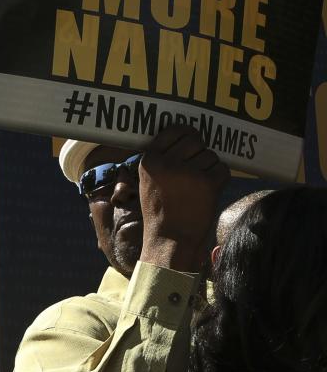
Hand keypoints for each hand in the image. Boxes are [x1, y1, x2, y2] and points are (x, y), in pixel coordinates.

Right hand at [138, 125, 228, 271]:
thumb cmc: (161, 211)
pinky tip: (206, 193)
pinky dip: (219, 180)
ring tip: (196, 188)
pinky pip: (222, 169)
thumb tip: (189, 137)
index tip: (190, 143)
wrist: (169, 241)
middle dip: (199, 152)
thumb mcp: (149, 181)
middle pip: (195, 139)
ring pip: (210, 155)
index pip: (175, 130)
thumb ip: (163, 159)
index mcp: (150, 160)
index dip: (187, 135)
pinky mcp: (206, 183)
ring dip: (209, 169)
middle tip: (195, 170)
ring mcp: (187, 172)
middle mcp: (167, 163)